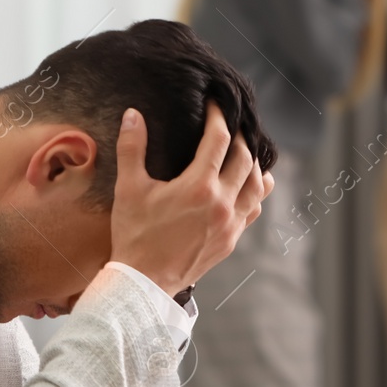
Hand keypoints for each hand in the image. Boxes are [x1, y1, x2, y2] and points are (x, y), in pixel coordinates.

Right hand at [108, 103, 272, 296]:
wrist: (143, 282)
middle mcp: (222, 203)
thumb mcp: (128, 189)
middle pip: (245, 159)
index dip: (219, 117)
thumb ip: (132, 148)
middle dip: (240, 138)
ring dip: (254, 164)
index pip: (219, 140)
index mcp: (199, 187)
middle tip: (232, 125)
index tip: (217, 104)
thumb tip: (134, 114)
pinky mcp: (231, 240)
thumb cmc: (134, 235)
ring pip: (257, 186)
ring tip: (246, 151)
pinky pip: (253, 210)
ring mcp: (230, 224)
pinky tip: (251, 185)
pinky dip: (256, 192)